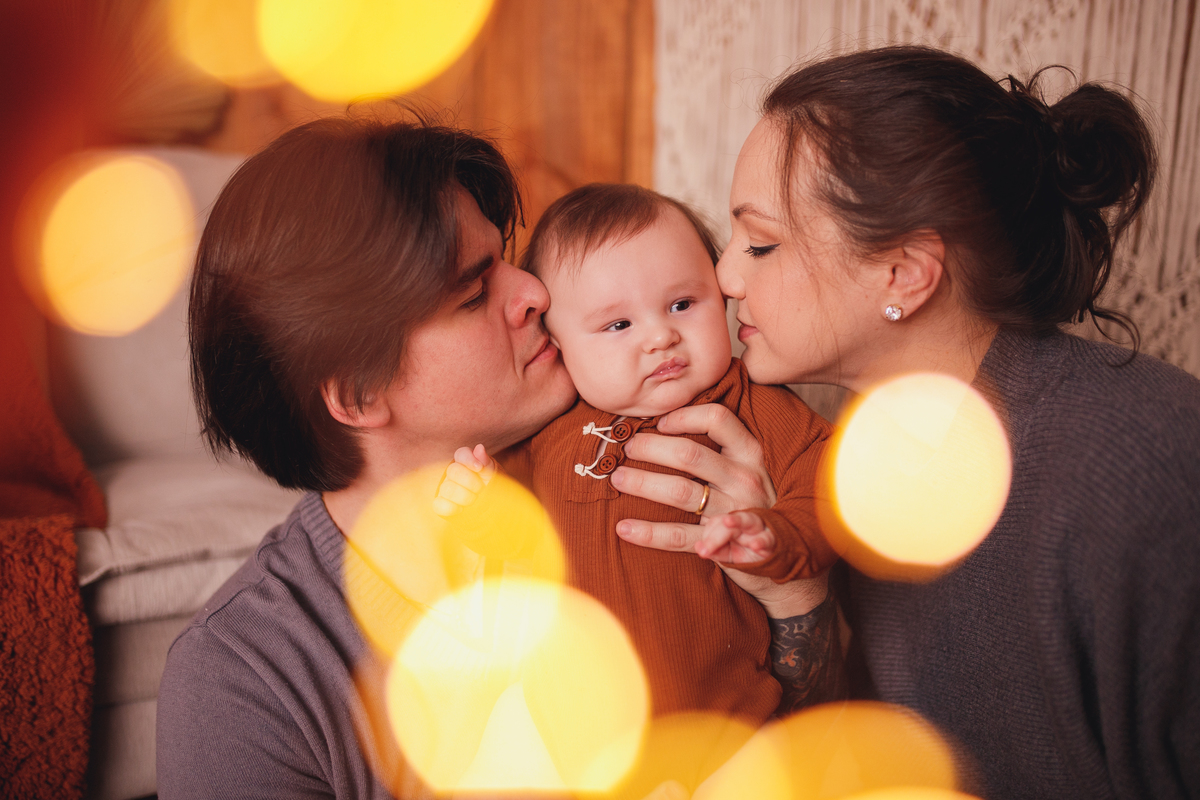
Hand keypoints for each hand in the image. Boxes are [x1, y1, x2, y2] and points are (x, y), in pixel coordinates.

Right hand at [433, 444, 495, 516]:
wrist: (490, 507)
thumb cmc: (491, 486)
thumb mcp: (492, 473)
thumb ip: (485, 461)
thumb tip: (479, 447)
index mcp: (465, 462)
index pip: (461, 454)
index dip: (469, 460)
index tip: (480, 468)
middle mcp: (452, 473)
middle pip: (453, 471)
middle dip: (471, 482)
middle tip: (481, 488)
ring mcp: (445, 488)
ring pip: (447, 489)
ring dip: (465, 497)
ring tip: (474, 499)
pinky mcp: (440, 504)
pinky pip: (439, 505)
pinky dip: (451, 508)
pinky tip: (462, 508)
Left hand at [612, 403, 827, 616]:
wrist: (782, 555)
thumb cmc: (754, 500)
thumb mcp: (749, 466)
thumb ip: (722, 446)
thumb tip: (671, 420)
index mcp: (750, 453)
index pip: (718, 419)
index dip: (683, 416)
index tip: (659, 422)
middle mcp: (744, 479)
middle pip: (690, 454)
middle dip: (651, 447)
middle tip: (627, 447)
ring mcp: (732, 512)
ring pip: (680, 492)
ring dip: (643, 483)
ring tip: (617, 478)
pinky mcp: (720, 545)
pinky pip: (678, 537)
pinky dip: (648, 533)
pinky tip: (624, 528)